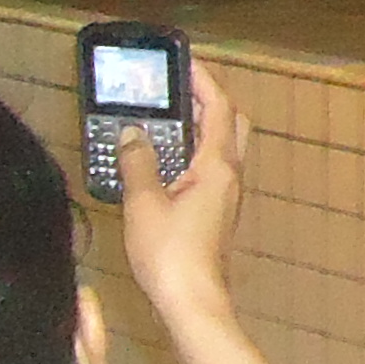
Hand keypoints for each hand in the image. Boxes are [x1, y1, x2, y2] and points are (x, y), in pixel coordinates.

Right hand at [118, 67, 249, 320]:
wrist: (192, 302)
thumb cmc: (169, 253)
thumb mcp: (143, 203)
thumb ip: (138, 162)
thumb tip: (133, 133)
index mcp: (218, 165)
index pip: (219, 107)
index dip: (203, 79)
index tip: (183, 60)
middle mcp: (230, 176)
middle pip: (231, 123)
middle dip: (209, 100)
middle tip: (177, 90)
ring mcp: (227, 196)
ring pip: (222, 147)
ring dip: (199, 128)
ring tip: (164, 119)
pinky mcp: (217, 213)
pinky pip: (211, 169)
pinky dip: (193, 153)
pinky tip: (164, 161)